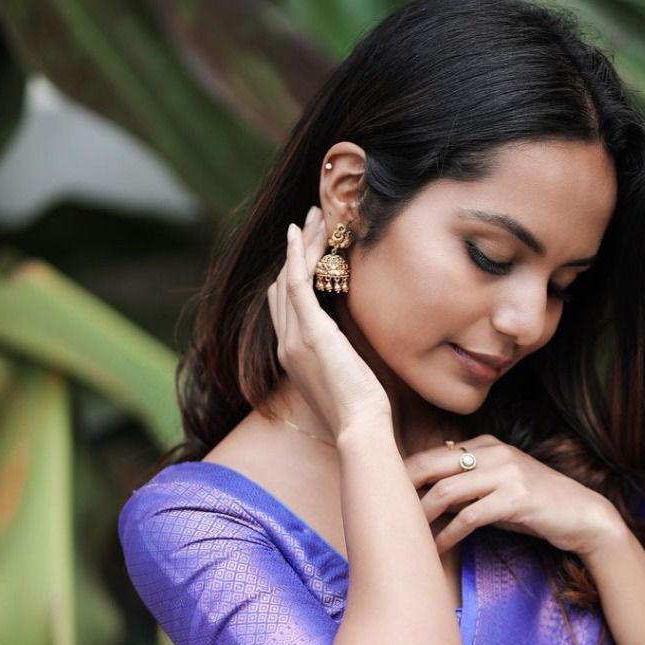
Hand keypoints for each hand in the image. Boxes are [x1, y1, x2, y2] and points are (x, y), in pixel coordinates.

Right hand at [267, 210, 390, 438]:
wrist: (359, 428)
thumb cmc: (361, 412)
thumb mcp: (346, 380)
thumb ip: (340, 358)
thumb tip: (350, 348)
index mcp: (293, 357)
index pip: (286, 306)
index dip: (293, 273)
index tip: (308, 249)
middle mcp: (286, 345)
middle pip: (283, 286)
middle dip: (297, 250)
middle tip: (310, 220)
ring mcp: (295, 338)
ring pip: (290, 278)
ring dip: (301, 244)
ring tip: (314, 216)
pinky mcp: (311, 332)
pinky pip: (297, 284)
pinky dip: (297, 255)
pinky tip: (299, 232)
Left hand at [404, 434, 623, 557]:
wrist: (584, 515)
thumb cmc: (537, 505)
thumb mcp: (500, 486)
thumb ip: (468, 483)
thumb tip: (430, 489)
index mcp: (487, 444)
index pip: (434, 455)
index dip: (405, 474)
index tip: (383, 494)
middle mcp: (494, 452)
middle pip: (432, 465)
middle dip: (402, 489)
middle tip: (382, 512)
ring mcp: (506, 474)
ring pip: (447, 491)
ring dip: (422, 516)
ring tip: (407, 536)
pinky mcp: (515, 499)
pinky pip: (470, 516)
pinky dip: (449, 535)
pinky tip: (438, 548)